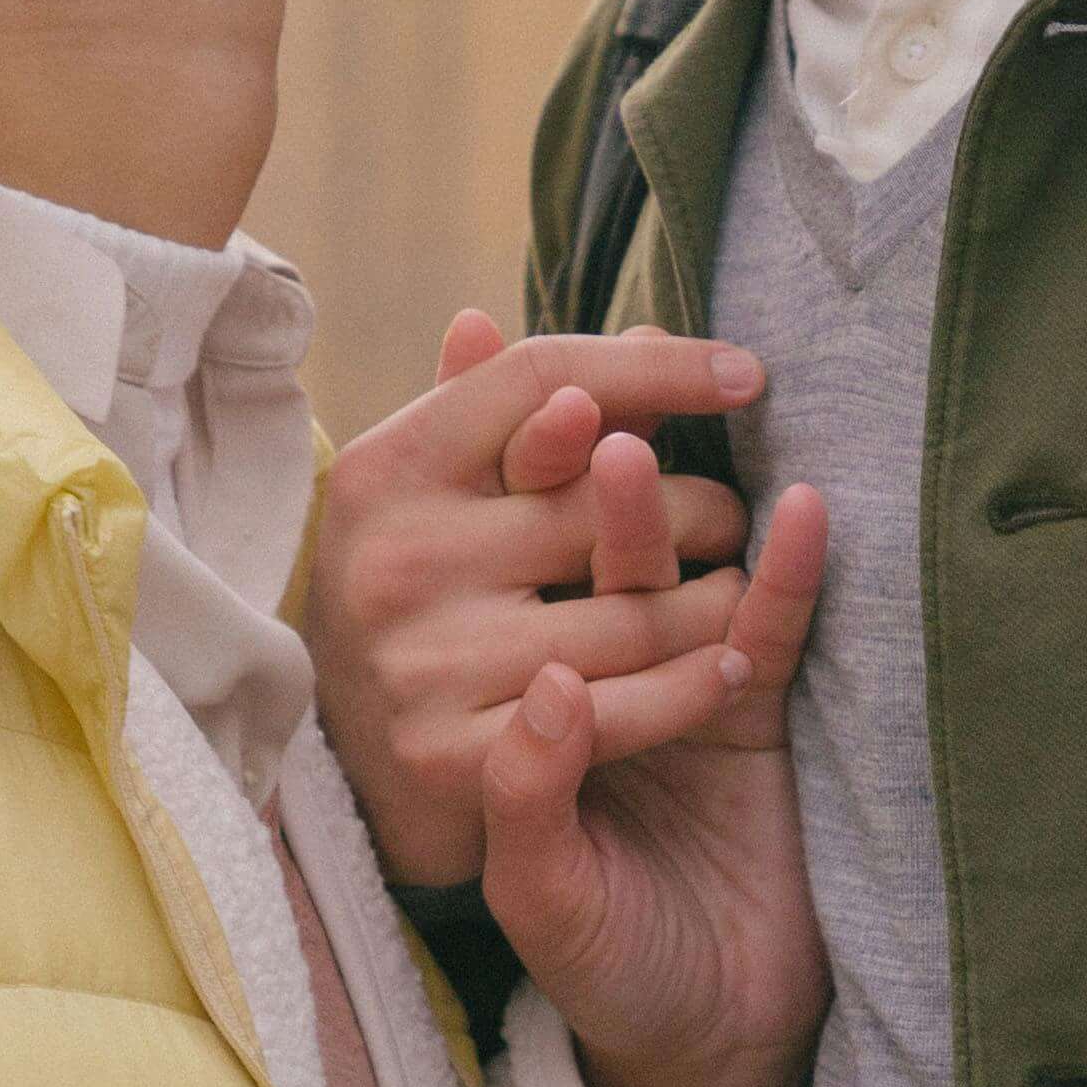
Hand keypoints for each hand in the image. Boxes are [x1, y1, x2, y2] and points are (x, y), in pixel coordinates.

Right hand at [306, 308, 775, 886]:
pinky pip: (615, 713)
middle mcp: (398, 556)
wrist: (338, 764)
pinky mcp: (454, 756)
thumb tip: (611, 322)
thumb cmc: (416, 592)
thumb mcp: (435, 492)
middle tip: (737, 516)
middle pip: (602, 500)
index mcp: (389, 468)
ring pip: (629, 616)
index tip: (748, 372)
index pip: (541, 379)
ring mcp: (423, 660)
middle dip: (699, 506)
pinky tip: (729, 667)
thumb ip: (512, 411)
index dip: (655, 367)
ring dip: (711, 603)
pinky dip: (687, 689)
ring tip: (738, 590)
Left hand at [484, 479, 831, 1086]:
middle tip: (584, 408)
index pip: (504, 583)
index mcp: (518, 704)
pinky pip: (776, 628)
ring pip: (675, 574)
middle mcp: (592, 667)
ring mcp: (680, 673)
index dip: (508, 511)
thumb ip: (532, 799)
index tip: (504, 447)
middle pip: (586, 553)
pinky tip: (807, 514)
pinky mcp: (765, 706)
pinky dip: (789, 573)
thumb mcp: (546, 898)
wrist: (710, 1027)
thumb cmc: (606, 966)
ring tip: (646, 450)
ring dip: (667, 511)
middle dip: (586, 480)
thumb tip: (549, 690)